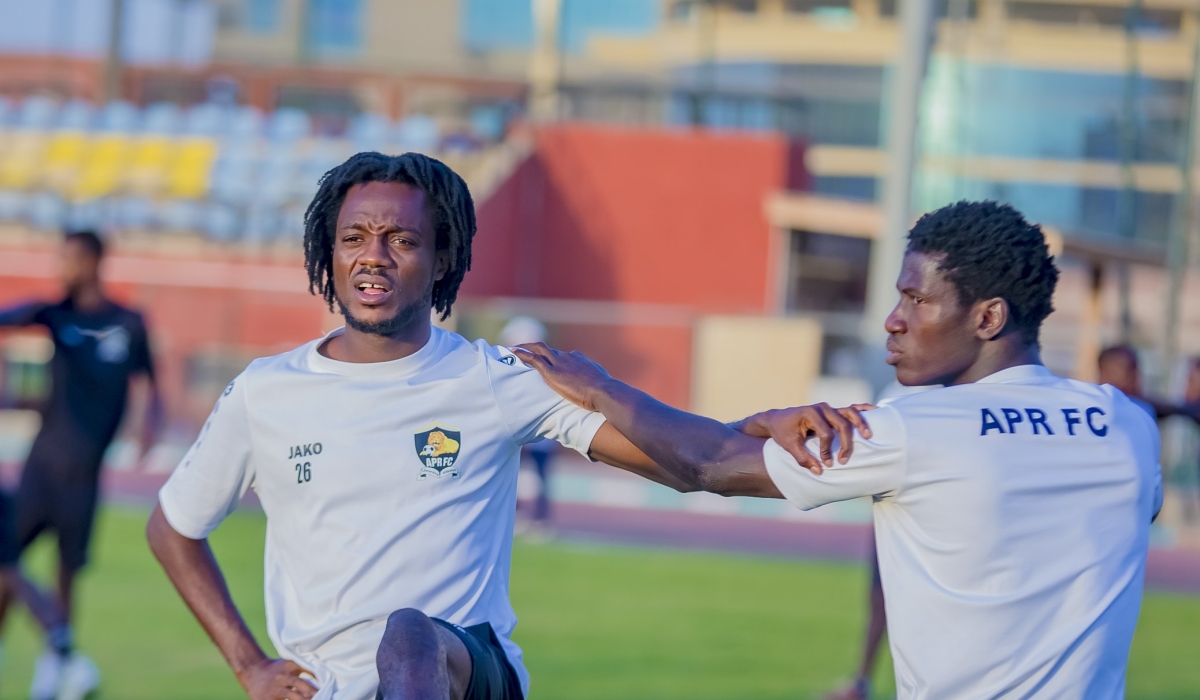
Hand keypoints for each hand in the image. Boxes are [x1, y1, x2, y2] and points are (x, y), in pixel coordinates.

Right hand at [237, 658, 317, 699]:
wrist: (252, 670)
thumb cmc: (276, 669)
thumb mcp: (288, 664)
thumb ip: (302, 668)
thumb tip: (321, 676)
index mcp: (288, 666)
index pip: (305, 668)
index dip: (316, 675)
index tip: (326, 682)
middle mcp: (282, 677)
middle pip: (300, 684)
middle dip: (313, 691)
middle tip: (325, 695)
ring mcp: (275, 689)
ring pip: (293, 697)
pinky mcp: (267, 699)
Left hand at [511, 343, 612, 411]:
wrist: (603, 391)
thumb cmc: (605, 392)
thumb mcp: (600, 382)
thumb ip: (594, 381)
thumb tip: (598, 387)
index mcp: (579, 359)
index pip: (564, 356)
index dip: (554, 358)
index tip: (547, 361)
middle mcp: (568, 357)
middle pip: (549, 349)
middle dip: (535, 347)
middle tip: (524, 347)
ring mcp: (560, 363)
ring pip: (539, 349)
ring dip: (526, 347)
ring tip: (514, 348)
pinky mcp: (552, 372)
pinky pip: (534, 359)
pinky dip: (523, 354)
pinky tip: (514, 352)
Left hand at [738, 403, 874, 474]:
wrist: (778, 420)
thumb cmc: (783, 432)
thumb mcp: (789, 446)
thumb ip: (803, 458)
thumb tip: (819, 471)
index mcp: (809, 413)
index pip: (825, 433)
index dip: (827, 450)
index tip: (827, 463)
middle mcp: (822, 408)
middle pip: (841, 423)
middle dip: (845, 443)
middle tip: (844, 460)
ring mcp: (830, 408)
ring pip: (850, 413)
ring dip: (861, 424)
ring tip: (868, 436)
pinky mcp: (834, 411)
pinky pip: (852, 408)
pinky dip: (864, 410)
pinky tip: (877, 413)